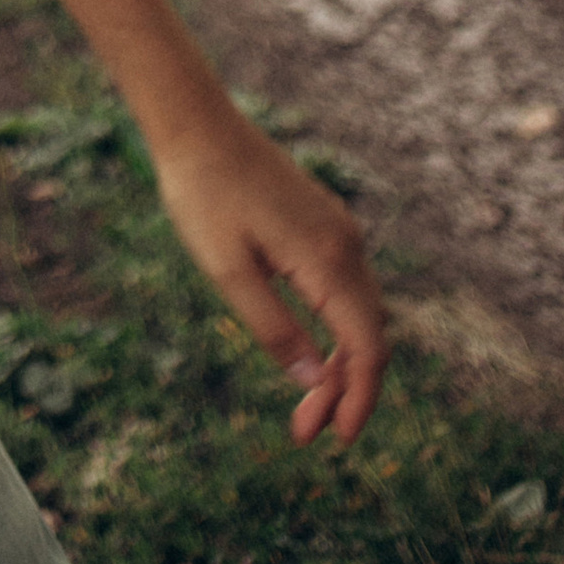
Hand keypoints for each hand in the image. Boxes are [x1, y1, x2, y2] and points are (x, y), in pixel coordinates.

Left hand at [153, 106, 386, 444]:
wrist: (195, 123)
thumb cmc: (202, 194)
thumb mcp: (227, 270)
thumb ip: (274, 328)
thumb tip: (313, 385)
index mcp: (327, 258)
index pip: (367, 347)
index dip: (359, 399)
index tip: (338, 440)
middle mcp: (346, 243)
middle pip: (368, 334)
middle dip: (345, 390)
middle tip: (305, 431)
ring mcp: (338, 230)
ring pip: (360, 313)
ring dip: (340, 362)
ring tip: (305, 405)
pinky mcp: (323, 223)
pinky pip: (346, 287)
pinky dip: (336, 328)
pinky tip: (308, 350)